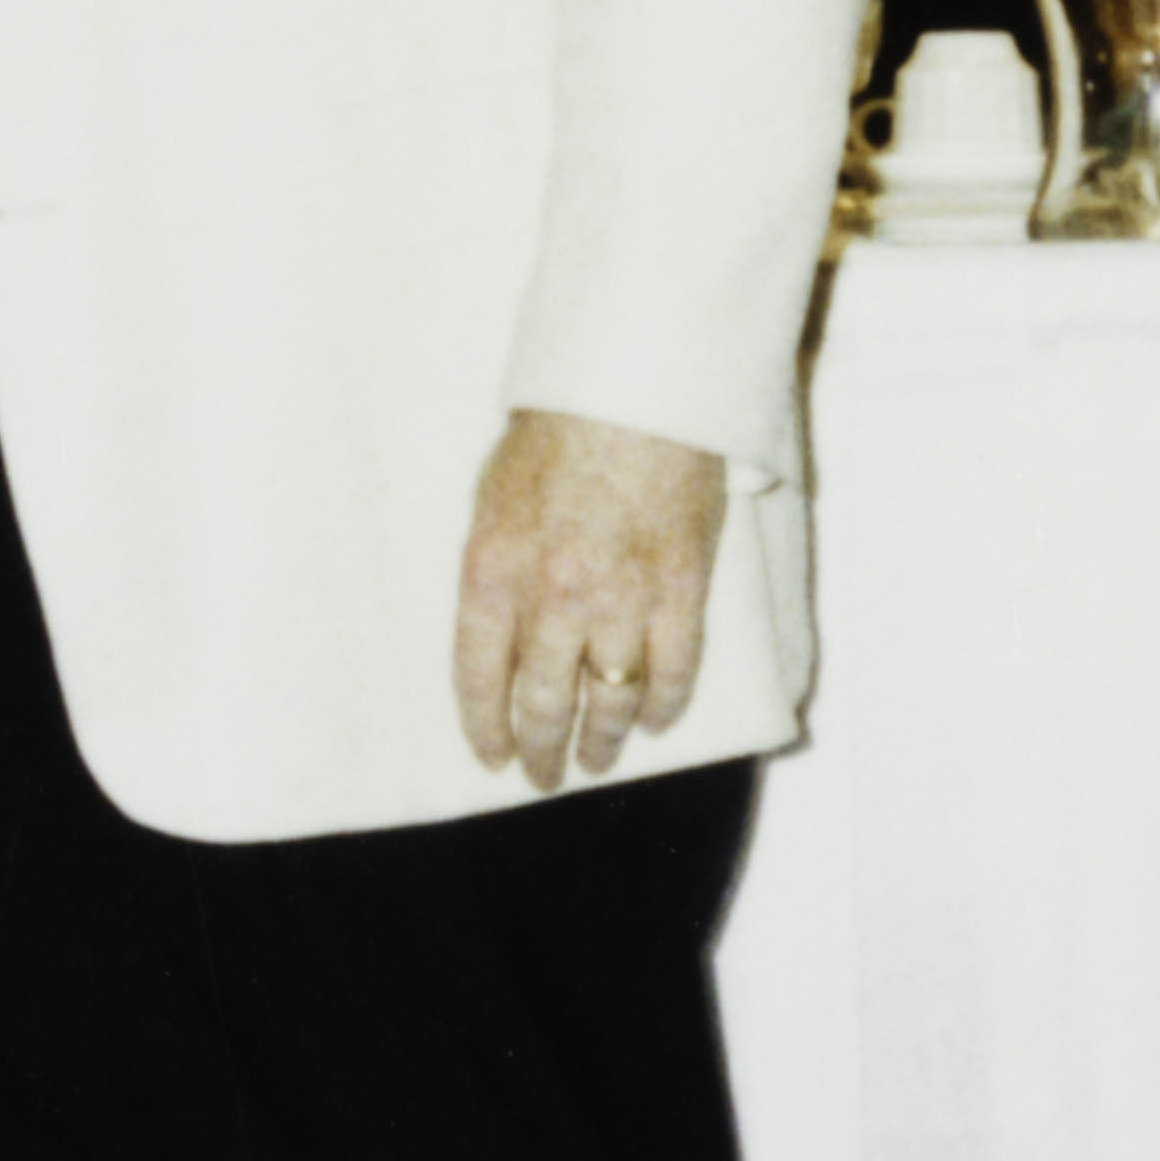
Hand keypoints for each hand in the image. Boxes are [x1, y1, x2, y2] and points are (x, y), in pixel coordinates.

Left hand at [452, 403, 723, 791]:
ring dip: (603, 739)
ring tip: (598, 757)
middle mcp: (551, 601)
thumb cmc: (554, 429)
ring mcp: (620, 600)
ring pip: (610, 700)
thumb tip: (498, 617)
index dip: (486, 727)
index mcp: (493, 574)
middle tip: (546, 774)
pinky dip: (665, 705)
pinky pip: (673, 671)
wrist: (632, 386)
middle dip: (543, 750)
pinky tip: (656, 720)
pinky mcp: (679, 590)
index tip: (494, 756)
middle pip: (546, 704)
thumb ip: (495, 564)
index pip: (480, 679)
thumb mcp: (492, 494)